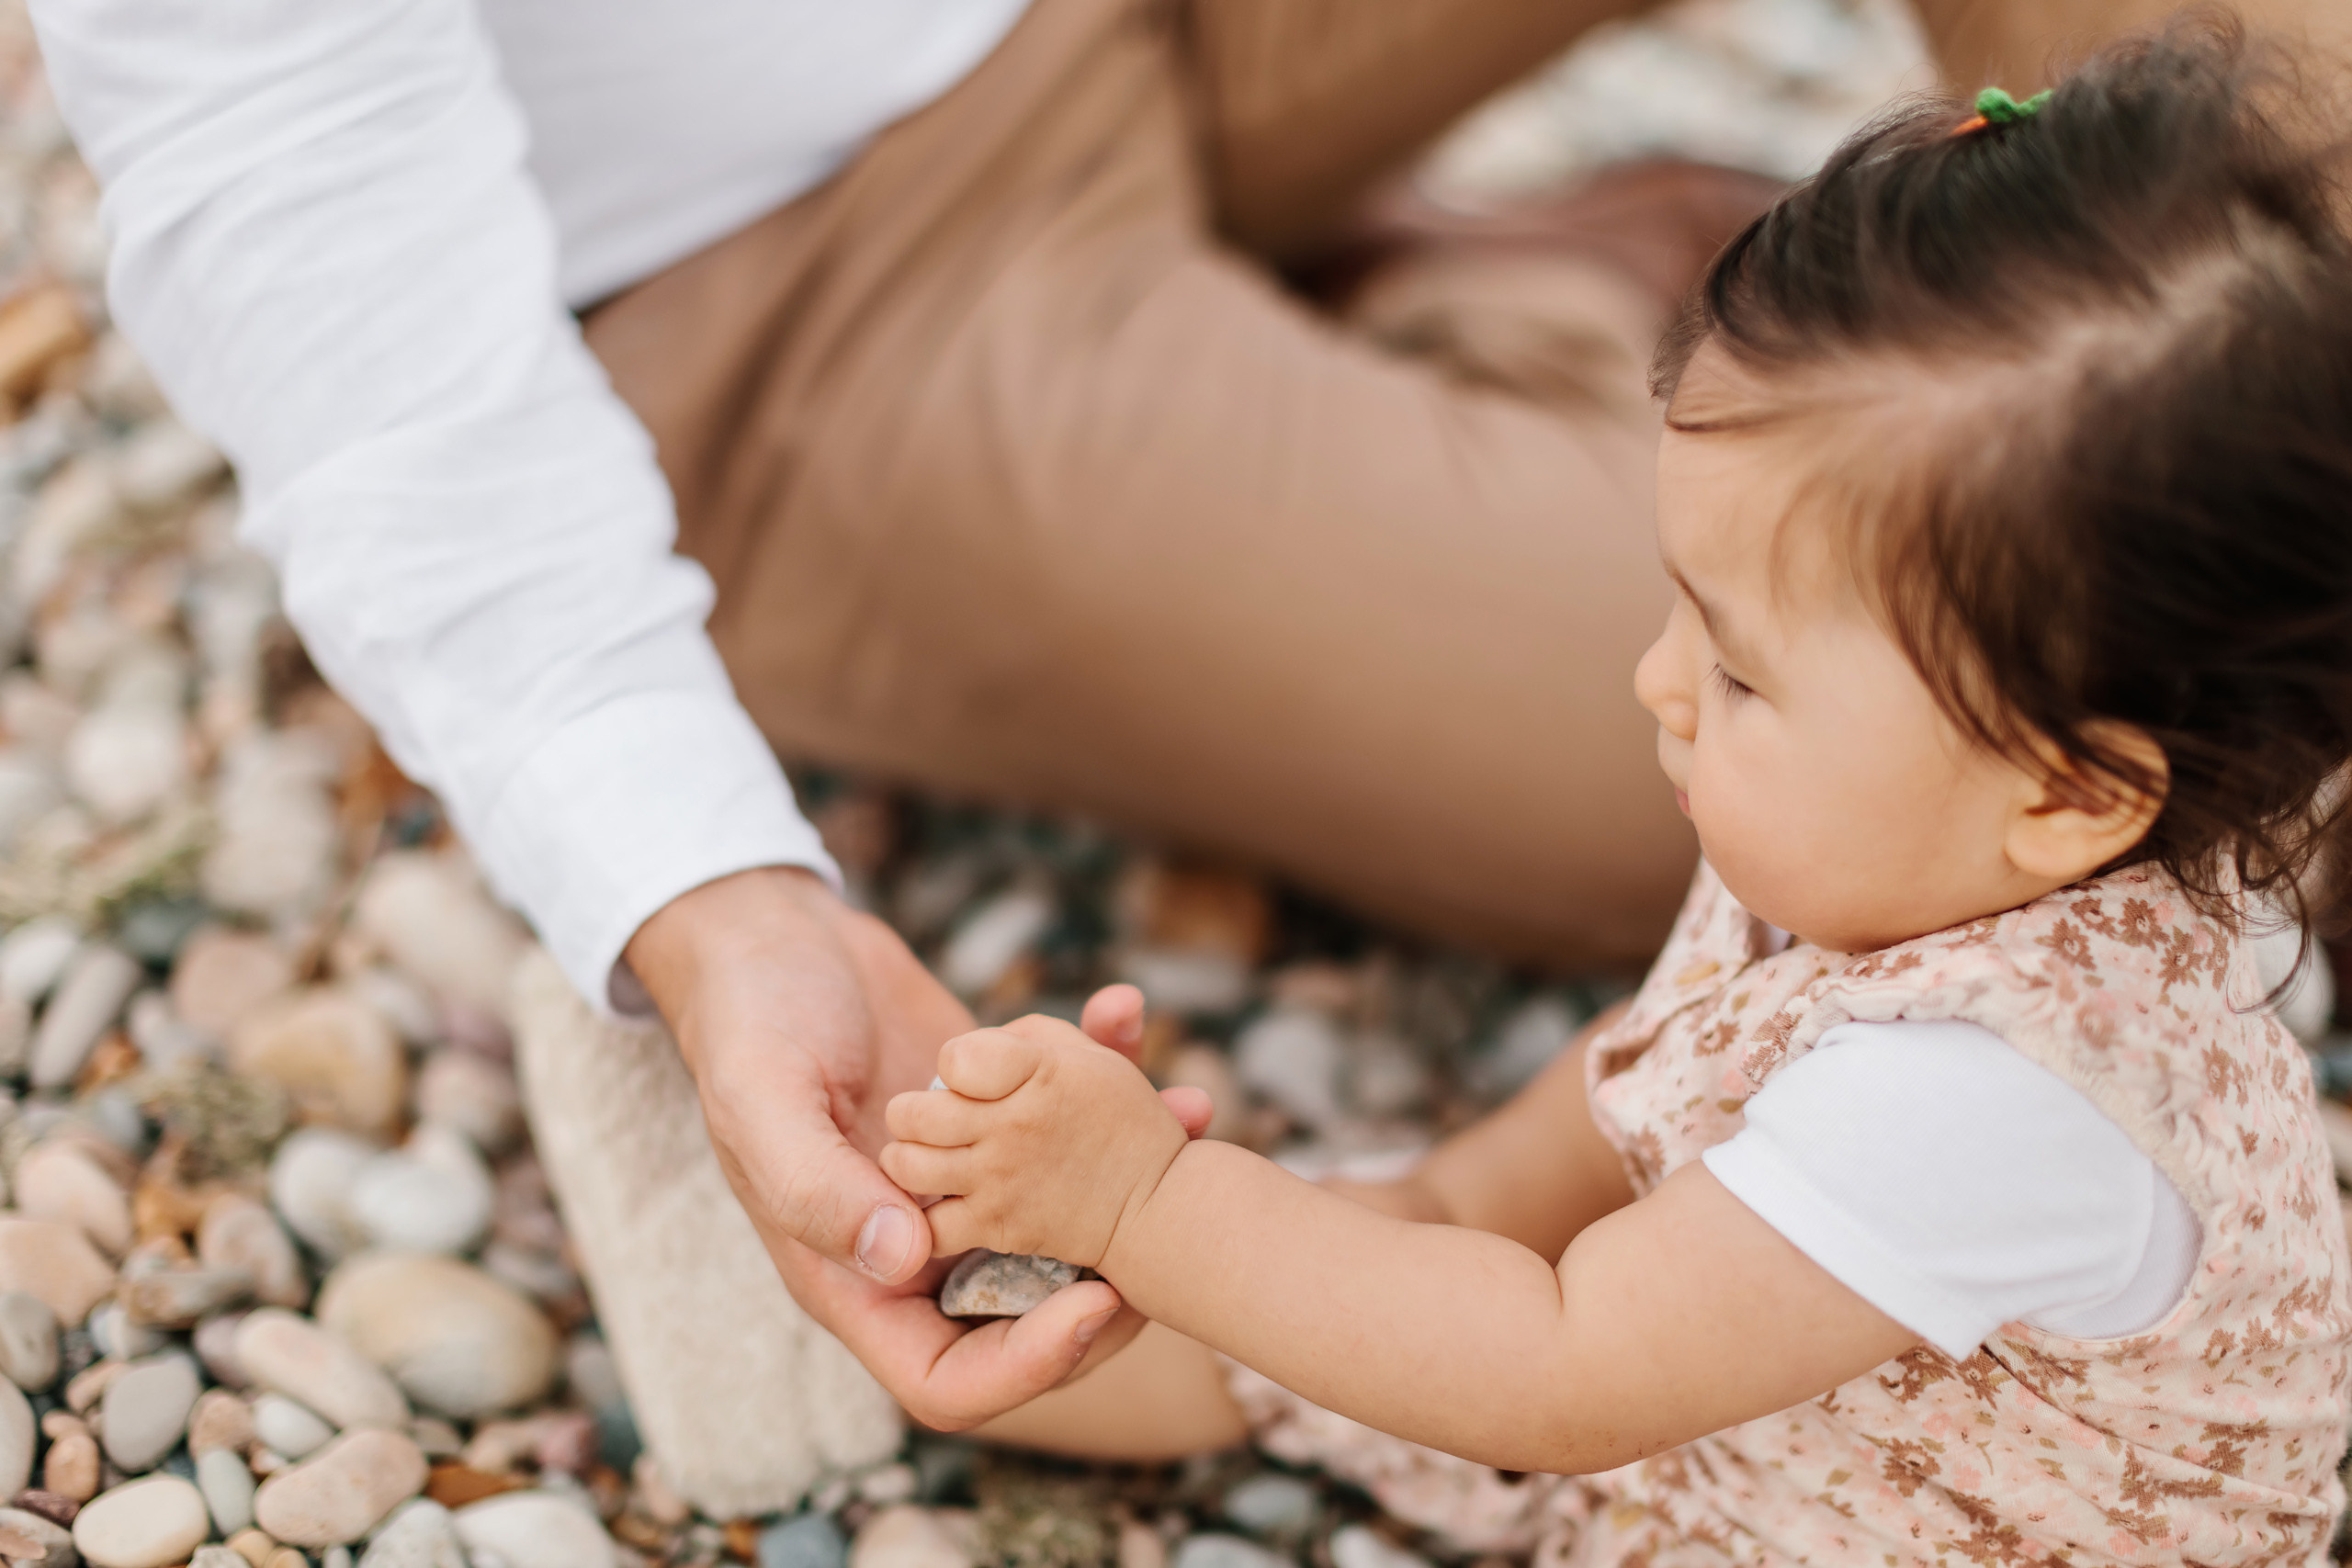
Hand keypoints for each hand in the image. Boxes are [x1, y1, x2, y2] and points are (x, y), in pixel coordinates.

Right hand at [625, 883, 1206, 1428]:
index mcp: (854, 1276)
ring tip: (1186, 1111)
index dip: (1028, 1365)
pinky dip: (1108, 1076)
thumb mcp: (763, 1102)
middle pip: (1032, 1318)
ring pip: (1067, 1224)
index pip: (949, 1379)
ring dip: (1133, 1177)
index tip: (1095, 1308)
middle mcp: (920, 1247)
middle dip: (1114, 1288)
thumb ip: (819, 1189)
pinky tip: (1127, 1020)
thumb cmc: (749, 1024)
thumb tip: (906, 1262)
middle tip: (1172, 1224)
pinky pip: (1065, 1126)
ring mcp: (966, 1184)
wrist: (769, 938)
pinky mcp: (996, 1116)